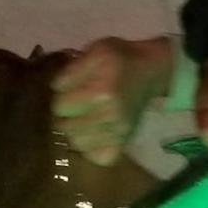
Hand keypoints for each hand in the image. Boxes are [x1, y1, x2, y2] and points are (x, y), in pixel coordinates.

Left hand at [51, 36, 174, 165]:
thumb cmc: (120, 58)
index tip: (71, 91)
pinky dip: (91, 150)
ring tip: (82, 119)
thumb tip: (56, 89)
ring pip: (78, 144)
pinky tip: (92, 135)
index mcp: (100, 92)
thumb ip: (72, 70)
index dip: (61, 97)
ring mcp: (118, 132)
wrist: (151, 70)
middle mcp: (110, 116)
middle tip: (75, 106)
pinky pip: (98, 157)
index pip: (60, 107)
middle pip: (66, 127)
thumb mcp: (95, 50)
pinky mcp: (124, 141)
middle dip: (66, 116)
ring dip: (76, 132)